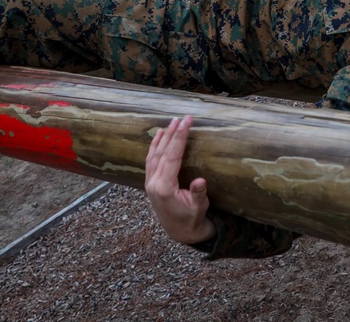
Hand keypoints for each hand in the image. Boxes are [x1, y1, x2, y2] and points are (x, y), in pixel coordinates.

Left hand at [145, 115, 216, 245]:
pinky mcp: (150, 183)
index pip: (172, 156)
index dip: (180, 137)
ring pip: (154, 155)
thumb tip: (200, 181)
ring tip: (170, 123)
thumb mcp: (199, 207)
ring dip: (162, 138)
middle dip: (172, 133)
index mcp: (164, 188)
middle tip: (182, 118)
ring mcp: (149, 183)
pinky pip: (150, 161)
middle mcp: (153, 183)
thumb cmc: (192, 219)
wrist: (179, 232)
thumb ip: (198, 194)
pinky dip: (154, 147)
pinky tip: (158, 137)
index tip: (187, 122)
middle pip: (162, 152)